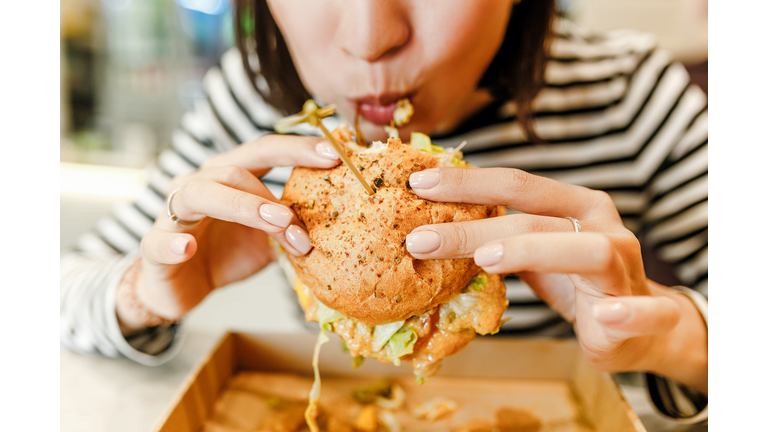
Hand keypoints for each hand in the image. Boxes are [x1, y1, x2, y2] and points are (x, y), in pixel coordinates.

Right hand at [116, 135, 340, 328]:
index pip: (264, 151)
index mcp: (230, 177)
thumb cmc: (225, 253)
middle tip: (300, 215)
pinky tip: (187, 247)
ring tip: (275, 224)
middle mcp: (201, 184)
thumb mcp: (267, 239)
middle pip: (234, 169)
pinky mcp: (155, 246)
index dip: (297, 148)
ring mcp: (174, 213)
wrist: (179, 288)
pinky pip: (159, 241)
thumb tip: (340, 221)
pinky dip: (173, 243)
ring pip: (201, 194)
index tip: (334, 154)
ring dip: (242, 207)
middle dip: (272, 192)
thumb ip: (292, 226)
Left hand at [404, 167, 706, 392]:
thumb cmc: (577, 281)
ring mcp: (627, 267)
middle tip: (420, 240)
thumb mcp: (534, 255)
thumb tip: (431, 229)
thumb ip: (499, 239)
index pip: (518, 184)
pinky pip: (648, 310)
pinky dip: (628, 313)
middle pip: (535, 219)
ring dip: (534, 252)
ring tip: (486, 260)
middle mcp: (603, 226)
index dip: (468, 183)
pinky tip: (603, 315)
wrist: (640, 326)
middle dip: (473, 228)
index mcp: (576, 205)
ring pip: (588, 251)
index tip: (417, 185)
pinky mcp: (650, 311)